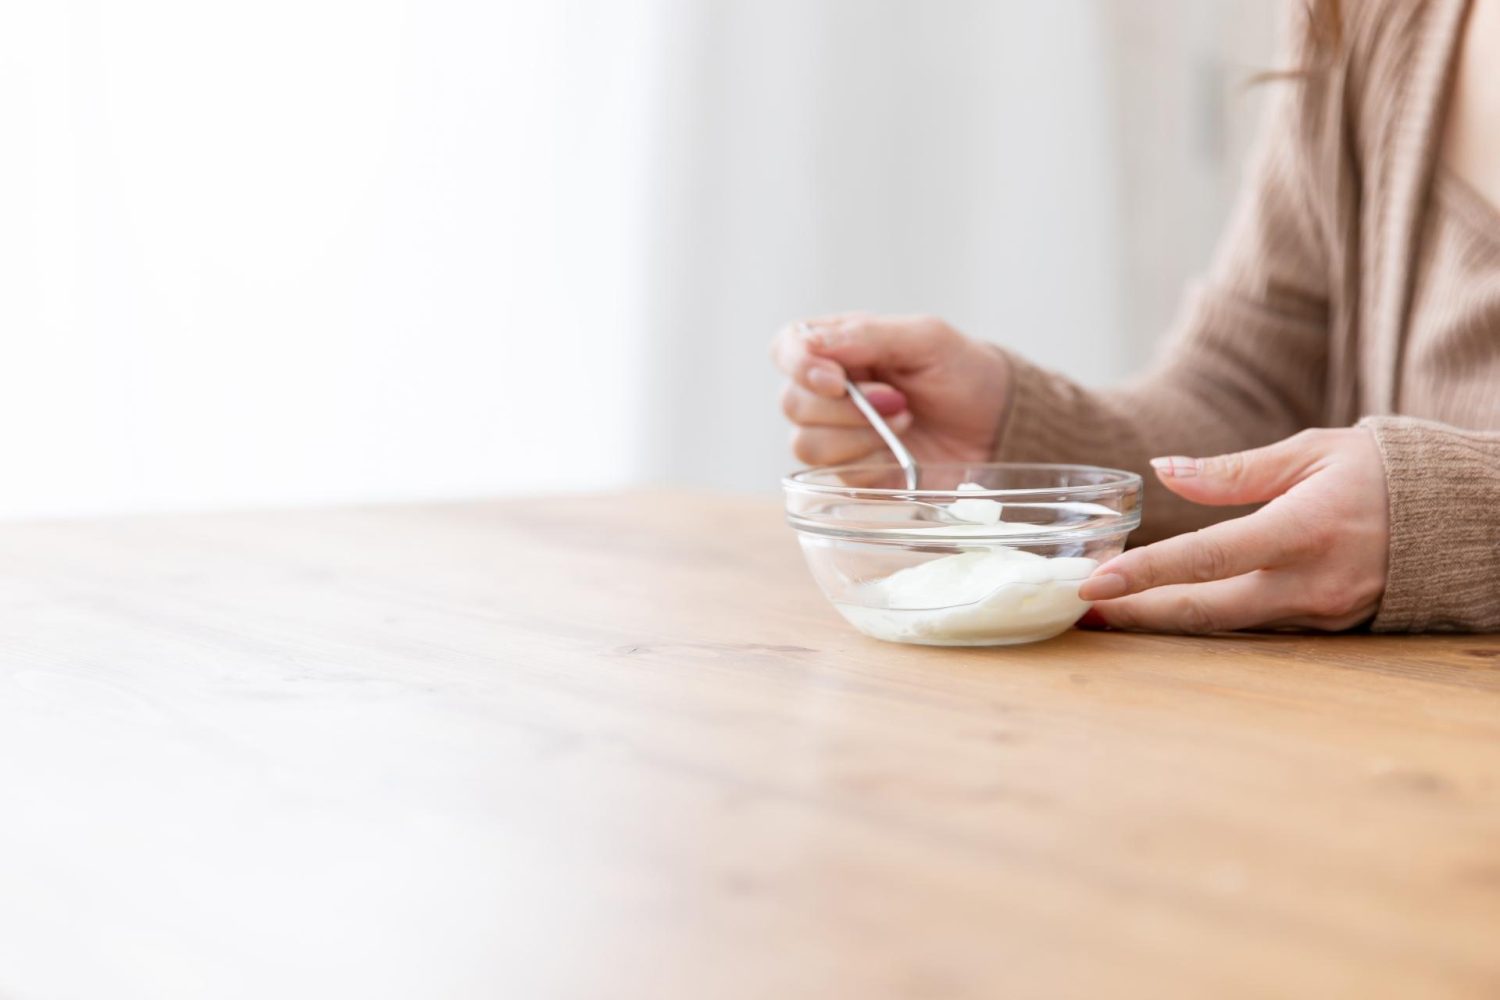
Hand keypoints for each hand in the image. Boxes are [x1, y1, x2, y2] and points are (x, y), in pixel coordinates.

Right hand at [770, 313, 1010, 465]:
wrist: (999, 427)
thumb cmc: (964, 373)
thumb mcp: (925, 338)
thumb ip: (866, 336)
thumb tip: (808, 344)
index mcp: (840, 348)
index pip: (787, 348)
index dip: (799, 365)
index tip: (836, 381)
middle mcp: (829, 391)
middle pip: (792, 401)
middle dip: (845, 407)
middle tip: (898, 400)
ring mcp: (837, 434)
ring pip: (805, 443)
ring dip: (857, 435)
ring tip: (904, 421)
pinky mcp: (852, 471)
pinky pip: (832, 472)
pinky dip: (867, 460)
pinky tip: (898, 451)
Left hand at [1077, 427, 1388, 632]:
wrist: (1466, 517)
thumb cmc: (1382, 472)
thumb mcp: (1310, 452)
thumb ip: (1233, 472)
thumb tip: (1162, 470)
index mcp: (1305, 529)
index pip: (1208, 558)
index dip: (1146, 573)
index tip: (1093, 582)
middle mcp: (1312, 583)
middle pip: (1206, 611)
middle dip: (1138, 614)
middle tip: (1081, 610)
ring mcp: (1323, 615)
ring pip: (1227, 626)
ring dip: (1166, 619)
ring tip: (1109, 611)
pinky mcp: (1329, 630)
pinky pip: (1257, 627)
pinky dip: (1209, 619)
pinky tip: (1169, 609)